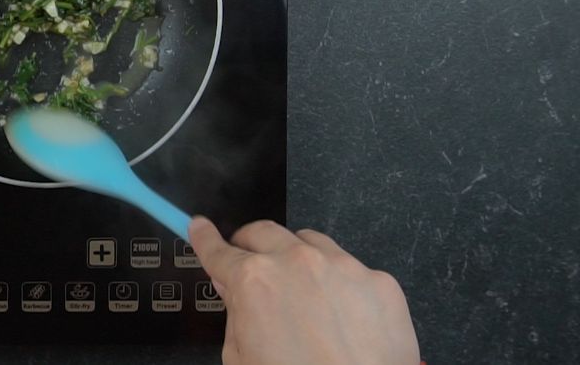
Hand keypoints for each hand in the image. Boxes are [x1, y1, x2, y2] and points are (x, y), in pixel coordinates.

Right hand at [189, 217, 419, 364]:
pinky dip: (339, 284)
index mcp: (254, 282)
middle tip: (248, 261)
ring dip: (296, 258)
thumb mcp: (242, 359)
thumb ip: (236, 315)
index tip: (201, 228)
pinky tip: (340, 315)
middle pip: (262, 233)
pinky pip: (351, 269)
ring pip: (308, 241)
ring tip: (300, 292)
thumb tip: (235, 293)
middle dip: (249, 244)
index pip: (218, 250)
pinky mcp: (378, 282)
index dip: (205, 239)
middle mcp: (297, 263)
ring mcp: (342, 267)